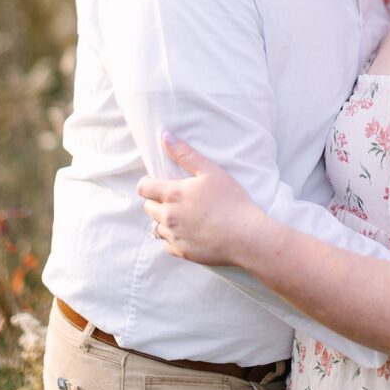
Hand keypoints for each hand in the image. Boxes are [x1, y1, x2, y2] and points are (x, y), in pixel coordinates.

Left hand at [137, 133, 264, 265]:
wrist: (245, 236)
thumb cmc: (231, 200)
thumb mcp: (211, 171)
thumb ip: (186, 154)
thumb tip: (166, 136)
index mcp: (173, 195)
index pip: (143, 188)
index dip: (148, 183)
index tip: (159, 183)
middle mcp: (168, 217)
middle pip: (148, 208)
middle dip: (157, 201)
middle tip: (177, 198)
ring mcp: (174, 236)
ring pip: (157, 227)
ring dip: (165, 220)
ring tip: (185, 215)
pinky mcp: (182, 252)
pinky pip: (167, 244)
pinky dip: (173, 237)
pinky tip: (190, 231)